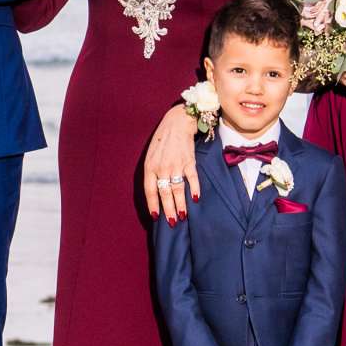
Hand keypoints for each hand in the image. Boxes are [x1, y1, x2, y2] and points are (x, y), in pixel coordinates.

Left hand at [143, 107, 200, 223]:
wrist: (177, 123)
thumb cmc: (162, 141)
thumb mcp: (151, 155)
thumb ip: (153, 172)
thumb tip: (156, 191)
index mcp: (150, 167)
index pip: (149, 190)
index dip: (153, 204)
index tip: (156, 216)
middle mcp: (161, 167)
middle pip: (164, 193)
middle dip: (168, 210)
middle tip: (172, 222)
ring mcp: (175, 165)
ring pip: (178, 189)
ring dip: (180, 204)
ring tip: (182, 216)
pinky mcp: (189, 161)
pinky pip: (192, 179)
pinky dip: (194, 190)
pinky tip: (195, 199)